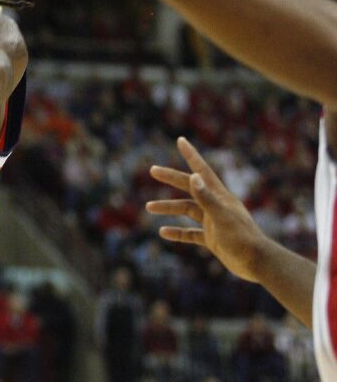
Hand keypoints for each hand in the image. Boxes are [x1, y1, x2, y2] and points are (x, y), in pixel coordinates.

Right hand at [145, 137, 268, 283]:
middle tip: (153, 170)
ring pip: (187, 210)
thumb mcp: (222, 217)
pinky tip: (163, 232)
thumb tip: (193, 176)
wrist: (257, 264)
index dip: (191, 155)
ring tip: (148, 207)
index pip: (202, 171)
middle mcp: (215, 205)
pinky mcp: (212, 238)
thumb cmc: (242, 239)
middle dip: (171, 178)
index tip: (181, 140)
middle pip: (189, 187)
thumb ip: (206, 197)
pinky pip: (190, 233)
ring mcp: (213, 222)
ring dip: (168, 208)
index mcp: (219, 196)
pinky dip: (177, 232)